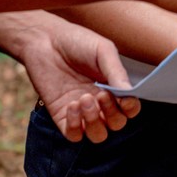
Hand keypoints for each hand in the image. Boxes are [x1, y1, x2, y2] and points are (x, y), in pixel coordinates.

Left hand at [1, 12, 140, 142]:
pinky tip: (72, 105)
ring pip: (98, 135)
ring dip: (94, 122)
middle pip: (117, 124)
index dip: (131, 108)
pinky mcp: (62, 116)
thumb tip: (130, 93)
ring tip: (84, 99)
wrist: (45, 40)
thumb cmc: (77, 41)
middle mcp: (101, 103)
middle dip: (111, 113)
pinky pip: (74, 135)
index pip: (130, 108)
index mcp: (114, 87)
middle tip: (100, 95)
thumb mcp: (103, 51)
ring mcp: (82, 112)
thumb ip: (116, 72)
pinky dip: (76, 126)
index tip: (124, 99)